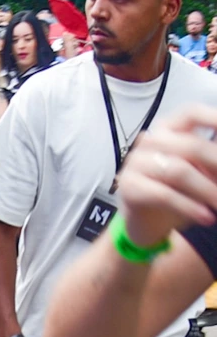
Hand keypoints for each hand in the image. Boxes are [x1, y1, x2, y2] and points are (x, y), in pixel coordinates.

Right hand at [118, 105, 216, 246]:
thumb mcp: (201, 172)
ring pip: (179, 171)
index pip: (191, 113)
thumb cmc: (177, 193)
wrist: (146, 223)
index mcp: (168, 129)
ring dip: (206, 191)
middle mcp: (149, 141)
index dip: (213, 118)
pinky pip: (164, 195)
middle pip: (192, 146)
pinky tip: (205, 217)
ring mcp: (135, 163)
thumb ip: (212, 161)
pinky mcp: (128, 187)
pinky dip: (189, 208)